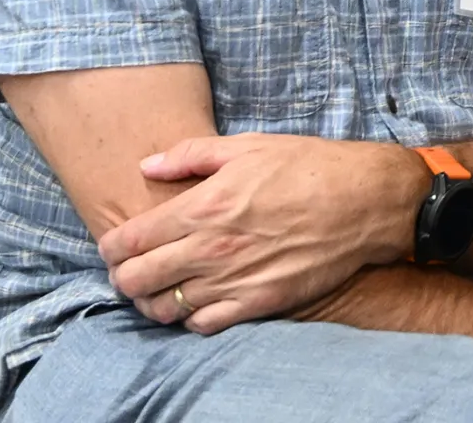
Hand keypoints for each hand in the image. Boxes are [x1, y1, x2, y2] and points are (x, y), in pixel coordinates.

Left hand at [97, 134, 424, 333]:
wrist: (361, 201)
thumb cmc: (306, 166)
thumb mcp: (248, 145)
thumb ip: (191, 155)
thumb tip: (148, 165)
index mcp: (204, 206)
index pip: (130, 240)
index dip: (111, 247)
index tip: (113, 245)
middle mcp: (210, 249)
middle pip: (137, 282)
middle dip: (123, 278)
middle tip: (129, 269)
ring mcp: (232, 281)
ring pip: (164, 310)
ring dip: (152, 302)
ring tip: (158, 288)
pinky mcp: (257, 304)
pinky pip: (203, 326)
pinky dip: (189, 318)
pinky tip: (196, 302)